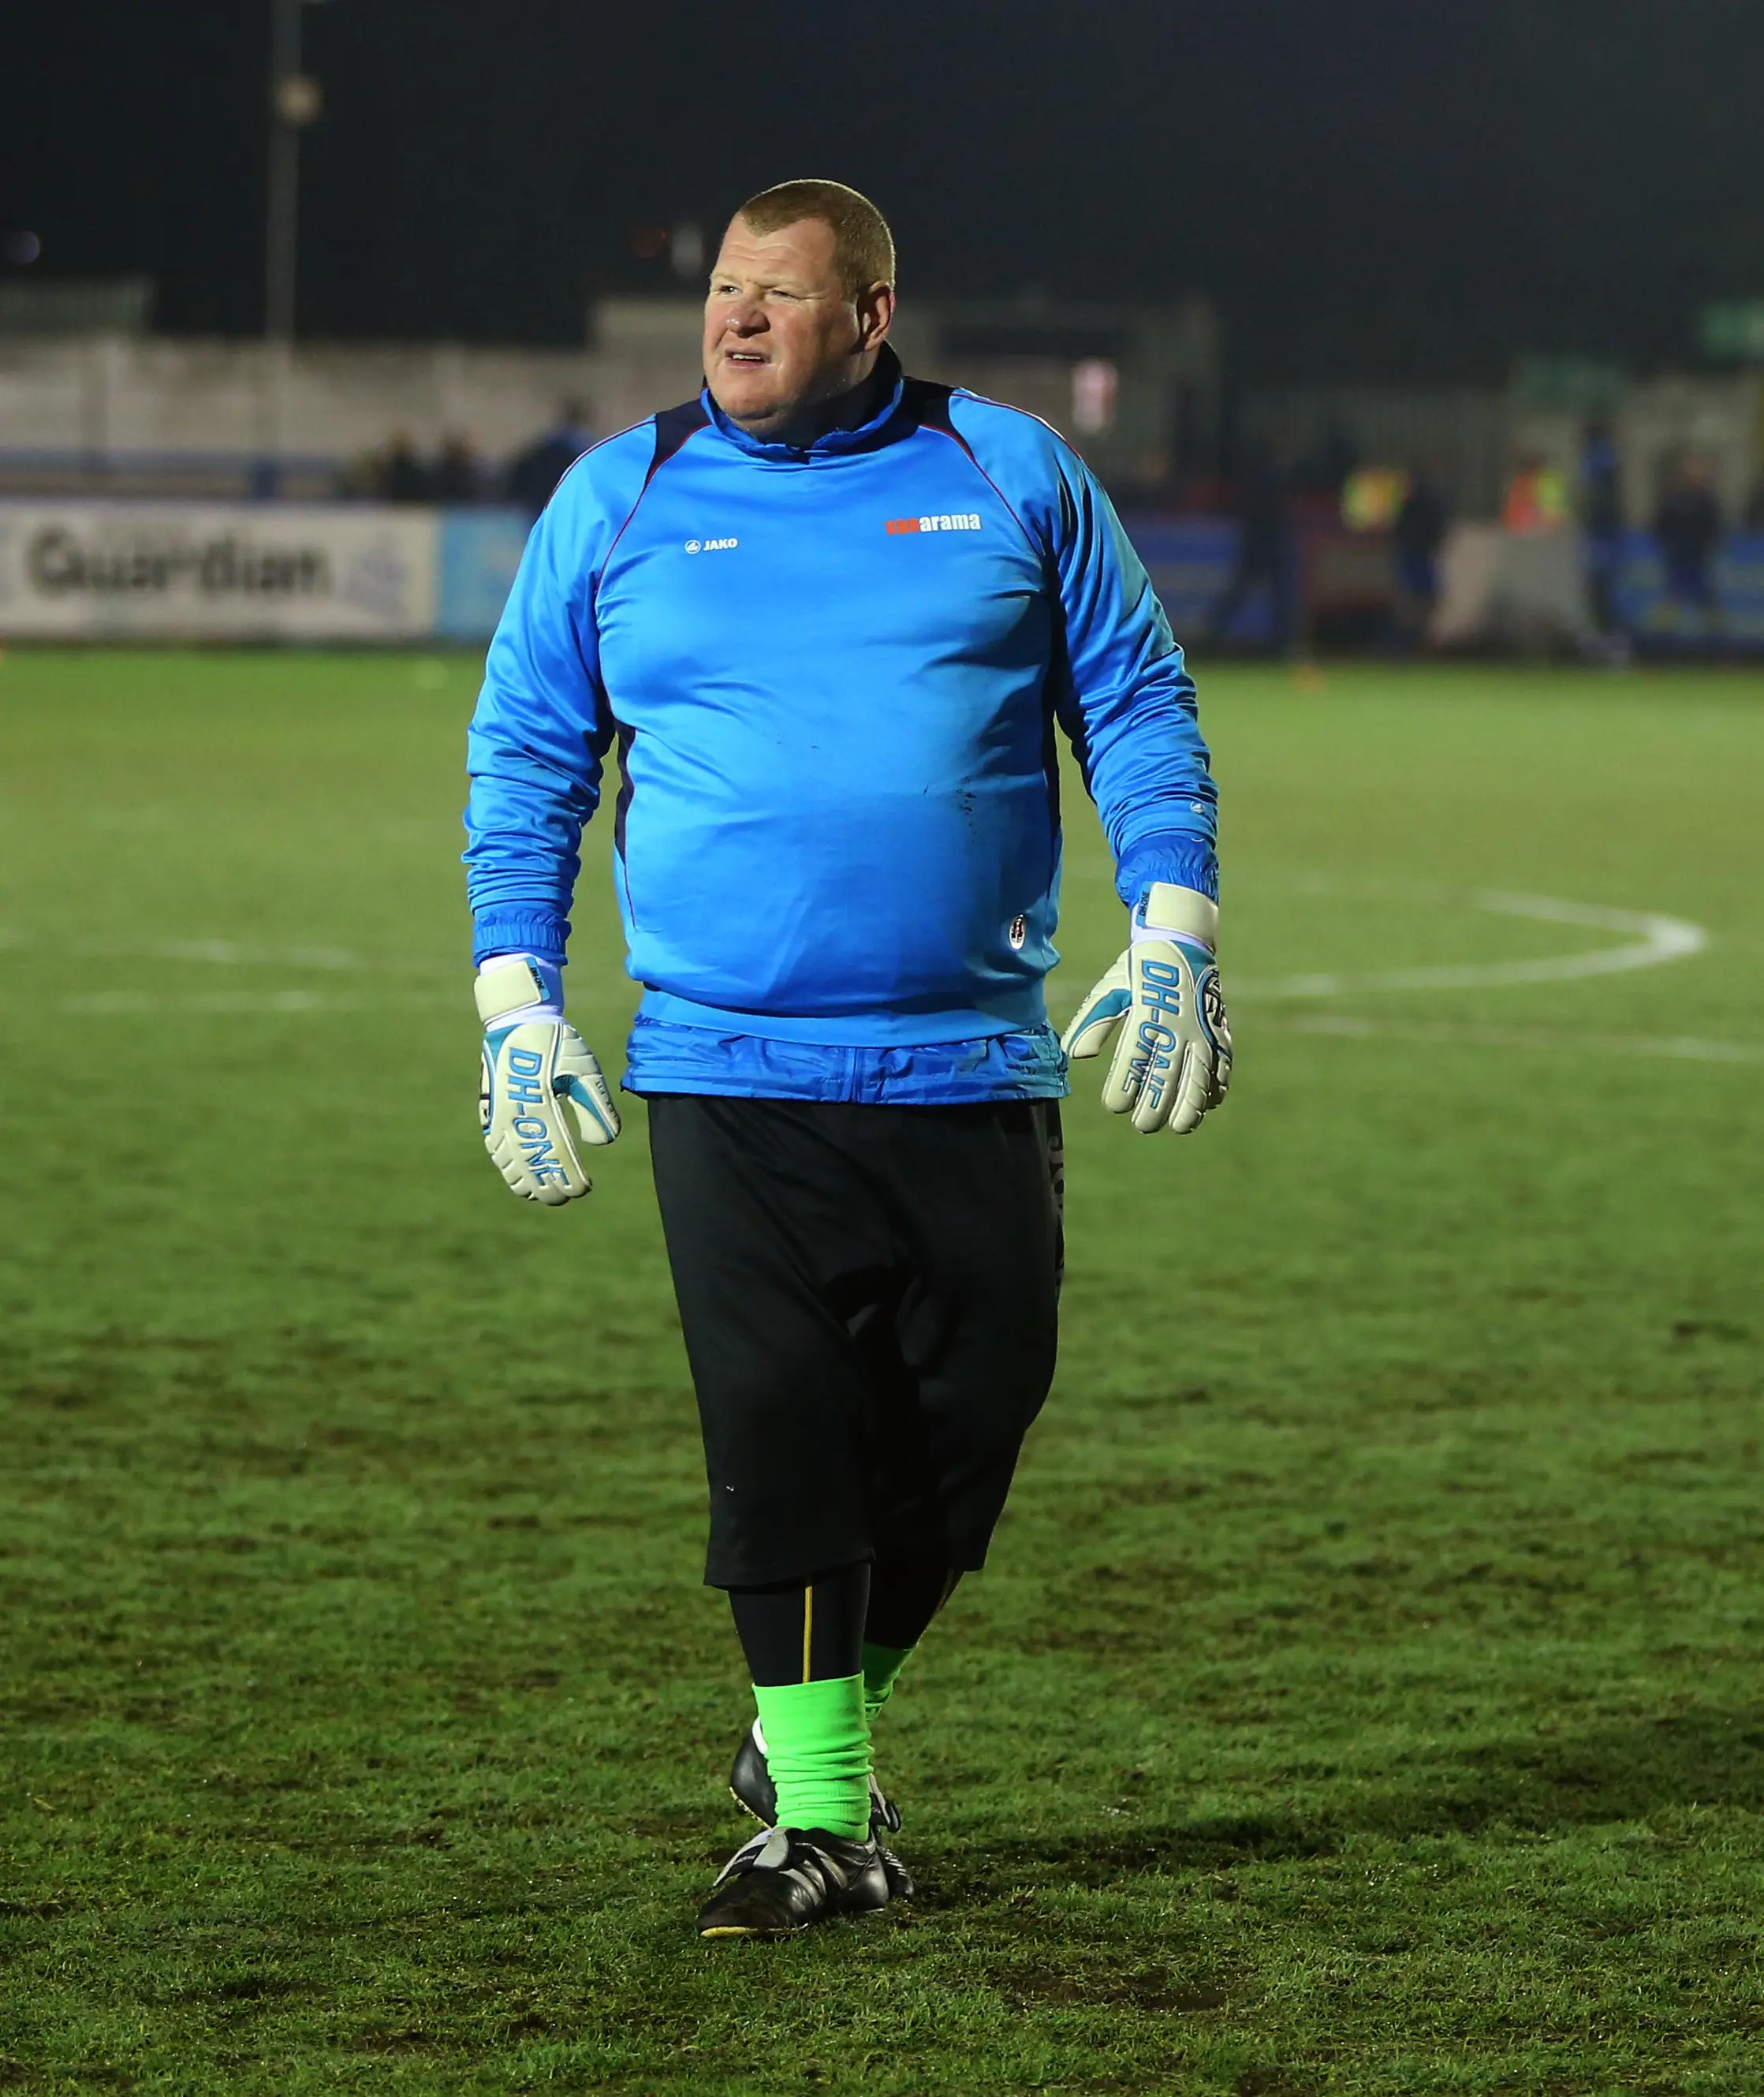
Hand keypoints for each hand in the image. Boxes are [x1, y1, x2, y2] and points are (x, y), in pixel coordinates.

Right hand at [475, 955, 620, 1203]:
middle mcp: (515, 1116)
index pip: (557, 1153)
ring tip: (544, 1196)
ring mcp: (498, 1115)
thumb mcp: (584, 1068)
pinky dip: (507, 1169)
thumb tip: (603, 1143)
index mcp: (540, 1105)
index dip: (570, 1176)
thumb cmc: (556, 1042)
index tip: (584, 1189)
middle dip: (550, 1185)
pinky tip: (518, 1179)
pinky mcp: (489, 1112)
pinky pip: (495, 1150)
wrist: (516, 1019)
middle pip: (532, 1164)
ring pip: (510, 1162)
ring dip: (528, 1182)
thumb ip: (596, 1106)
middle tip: (567, 1197)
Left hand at [1061, 883, 1230, 1133]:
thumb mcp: (1110, 990)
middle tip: (1143, 1125)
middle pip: (1166, 1078)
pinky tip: (1206, 1106)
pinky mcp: (1219, 1030)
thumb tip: (1075, 1056)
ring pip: (1199, 1078)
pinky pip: (1222, 1065)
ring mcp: (1202, 1031)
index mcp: (1146, 1018)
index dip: (1123, 1090)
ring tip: (1179, 1127)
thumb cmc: (1139, 969)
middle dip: (1155, 1107)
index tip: (1114, 1106)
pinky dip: (1215, 1087)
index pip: (1132, 1064)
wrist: (1182, 940)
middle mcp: (1177, 1028)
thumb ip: (1092, 1023)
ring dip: (1190, 1106)